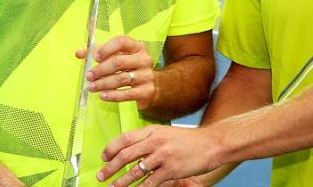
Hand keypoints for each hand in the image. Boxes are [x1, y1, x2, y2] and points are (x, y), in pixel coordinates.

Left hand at [80, 36, 156, 109]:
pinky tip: (102, 96)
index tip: (94, 57)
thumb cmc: (131, 68)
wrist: (153, 86)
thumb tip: (79, 53)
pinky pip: (127, 94)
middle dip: (101, 70)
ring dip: (103, 84)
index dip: (106, 49)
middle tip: (89, 76)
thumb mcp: (119, 57)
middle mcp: (144, 59)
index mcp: (137, 47)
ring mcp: (146, 75)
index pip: (121, 42)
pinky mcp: (147, 91)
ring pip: (121, 79)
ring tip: (92, 87)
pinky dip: (113, 95)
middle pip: (119, 62)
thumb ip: (99, 53)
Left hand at [97, 125, 216, 185]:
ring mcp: (163, 156)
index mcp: (152, 131)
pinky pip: (150, 182)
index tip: (103, 157)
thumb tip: (130, 149)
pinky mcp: (171, 170)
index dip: (110, 148)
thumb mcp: (166, 133)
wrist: (211, 144)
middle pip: (125, 155)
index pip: (124, 138)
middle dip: (110, 167)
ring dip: (121, 181)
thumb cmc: (189, 140)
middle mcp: (155, 142)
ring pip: (135, 171)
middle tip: (101, 176)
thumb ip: (149, 139)